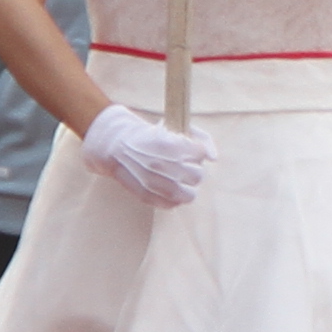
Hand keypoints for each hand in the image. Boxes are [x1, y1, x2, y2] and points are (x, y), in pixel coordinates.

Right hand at [83, 102, 212, 207]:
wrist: (117, 147)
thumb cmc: (151, 136)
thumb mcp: (176, 127)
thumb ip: (202, 138)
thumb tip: (214, 158)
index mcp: (172, 145)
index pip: (201, 155)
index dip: (195, 151)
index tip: (187, 149)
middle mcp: (164, 165)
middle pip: (198, 176)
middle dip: (193, 170)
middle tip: (182, 165)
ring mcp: (154, 183)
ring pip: (189, 195)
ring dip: (187, 187)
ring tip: (178, 179)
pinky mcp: (147, 196)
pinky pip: (172, 204)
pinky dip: (174, 198)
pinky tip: (167, 187)